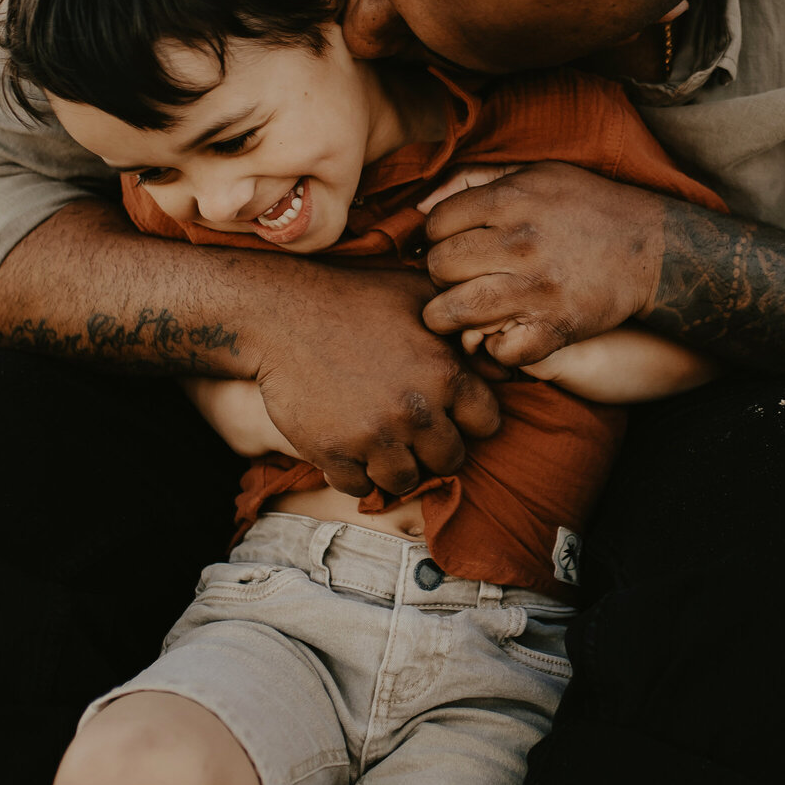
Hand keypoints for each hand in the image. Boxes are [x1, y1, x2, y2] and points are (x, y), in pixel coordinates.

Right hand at [246, 263, 502, 496]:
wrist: (281, 312)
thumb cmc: (356, 298)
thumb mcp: (419, 297)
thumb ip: (464, 331)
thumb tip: (504, 366)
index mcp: (445, 374)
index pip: (487, 424)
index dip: (470, 418)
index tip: (450, 411)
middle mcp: (415, 411)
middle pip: (450, 460)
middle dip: (435, 446)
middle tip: (412, 428)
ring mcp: (373, 437)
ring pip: (406, 481)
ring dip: (396, 465)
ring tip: (381, 440)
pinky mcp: (332, 453)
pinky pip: (359, 487)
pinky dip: (355, 473)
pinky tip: (349, 445)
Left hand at [419, 164, 665, 367]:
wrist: (653, 248)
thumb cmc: (588, 207)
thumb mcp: (537, 175)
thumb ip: (476, 181)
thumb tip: (420, 203)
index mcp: (512, 199)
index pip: (436, 224)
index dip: (438, 237)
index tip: (454, 245)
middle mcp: (519, 241)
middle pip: (440, 267)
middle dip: (442, 276)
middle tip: (459, 279)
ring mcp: (536, 287)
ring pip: (454, 312)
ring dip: (451, 317)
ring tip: (462, 313)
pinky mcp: (555, 326)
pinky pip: (498, 349)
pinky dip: (496, 349)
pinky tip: (504, 335)